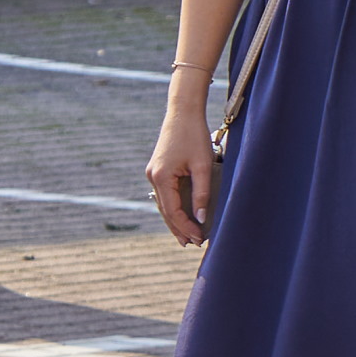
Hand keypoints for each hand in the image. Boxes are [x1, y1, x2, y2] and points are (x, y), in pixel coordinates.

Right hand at [146, 88, 215, 244]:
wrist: (183, 112)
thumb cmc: (194, 136)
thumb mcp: (202, 165)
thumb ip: (202, 193)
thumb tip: (200, 218)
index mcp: (161, 177)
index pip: (172, 211)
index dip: (186, 226)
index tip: (199, 237)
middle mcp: (153, 177)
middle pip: (165, 211)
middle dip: (178, 228)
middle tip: (192, 244)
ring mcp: (153, 173)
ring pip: (163, 204)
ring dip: (174, 220)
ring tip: (185, 236)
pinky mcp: (158, 169)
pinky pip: (164, 194)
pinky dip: (172, 207)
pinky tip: (180, 216)